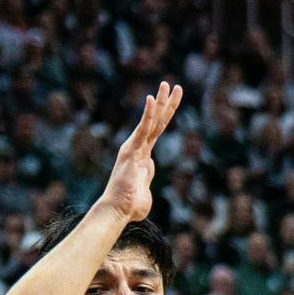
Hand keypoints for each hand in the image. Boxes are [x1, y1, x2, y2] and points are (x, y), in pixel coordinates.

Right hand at [97, 81, 182, 223]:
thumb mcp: (145, 197)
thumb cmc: (130, 208)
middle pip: (157, 122)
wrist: (118, 210)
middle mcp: (139, 148)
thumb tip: (144, 193)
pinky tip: (152, 99)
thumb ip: (147, 190)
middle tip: (175, 86)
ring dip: (160, 102)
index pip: (157, 131)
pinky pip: (143, 129)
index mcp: (143, 157)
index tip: (173, 102)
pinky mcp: (132, 150)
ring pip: (152, 121)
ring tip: (166, 84)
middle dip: (166, 103)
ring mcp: (135, 148)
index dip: (165, 116)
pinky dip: (148, 114)